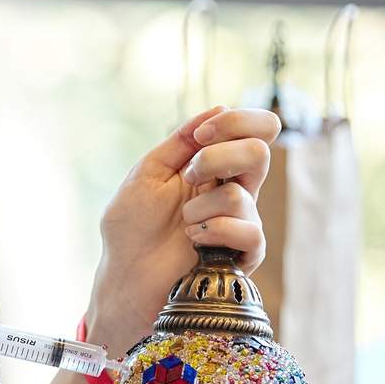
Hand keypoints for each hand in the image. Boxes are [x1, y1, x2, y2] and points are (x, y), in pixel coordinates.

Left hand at [85, 107, 280, 355]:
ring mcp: (241, 222)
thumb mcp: (148, 172)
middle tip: (189, 176)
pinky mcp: (243, 255)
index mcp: (214, 165)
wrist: (125, 275)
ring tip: (182, 224)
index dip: (237, 121)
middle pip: (260, 152)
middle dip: (217, 158)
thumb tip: (218, 108)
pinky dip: (214, 231)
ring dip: (199, 208)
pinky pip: (249, 232)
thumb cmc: (131, 227)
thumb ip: (180, 141)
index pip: (256, 130)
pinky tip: (194, 240)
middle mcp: (234, 189)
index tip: (202, 135)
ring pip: (241, 195)